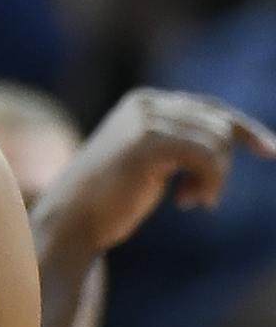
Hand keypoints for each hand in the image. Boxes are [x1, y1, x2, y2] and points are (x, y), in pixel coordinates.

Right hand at [31, 86, 275, 259]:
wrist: (69, 225)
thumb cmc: (109, 203)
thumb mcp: (151, 163)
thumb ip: (180, 142)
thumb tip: (235, 136)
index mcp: (143, 102)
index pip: (211, 108)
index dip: (244, 130)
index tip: (270, 151)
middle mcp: (145, 102)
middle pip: (218, 123)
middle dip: (221, 165)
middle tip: (199, 199)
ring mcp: (144, 119)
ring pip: (217, 140)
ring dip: (215, 178)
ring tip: (191, 201)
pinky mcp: (147, 141)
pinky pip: (207, 155)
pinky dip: (210, 182)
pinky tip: (188, 202)